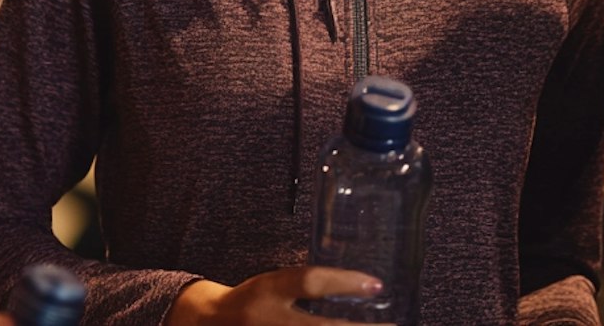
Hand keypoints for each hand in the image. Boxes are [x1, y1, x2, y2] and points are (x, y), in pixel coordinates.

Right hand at [165, 266, 382, 324]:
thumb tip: (359, 284)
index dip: (344, 282)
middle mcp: (270, 320)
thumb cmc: (253, 299)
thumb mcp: (276, 283)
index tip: (377, 284)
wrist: (211, 324)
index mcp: (270, 290)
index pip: (309, 282)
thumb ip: (309, 286)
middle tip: (392, 324)